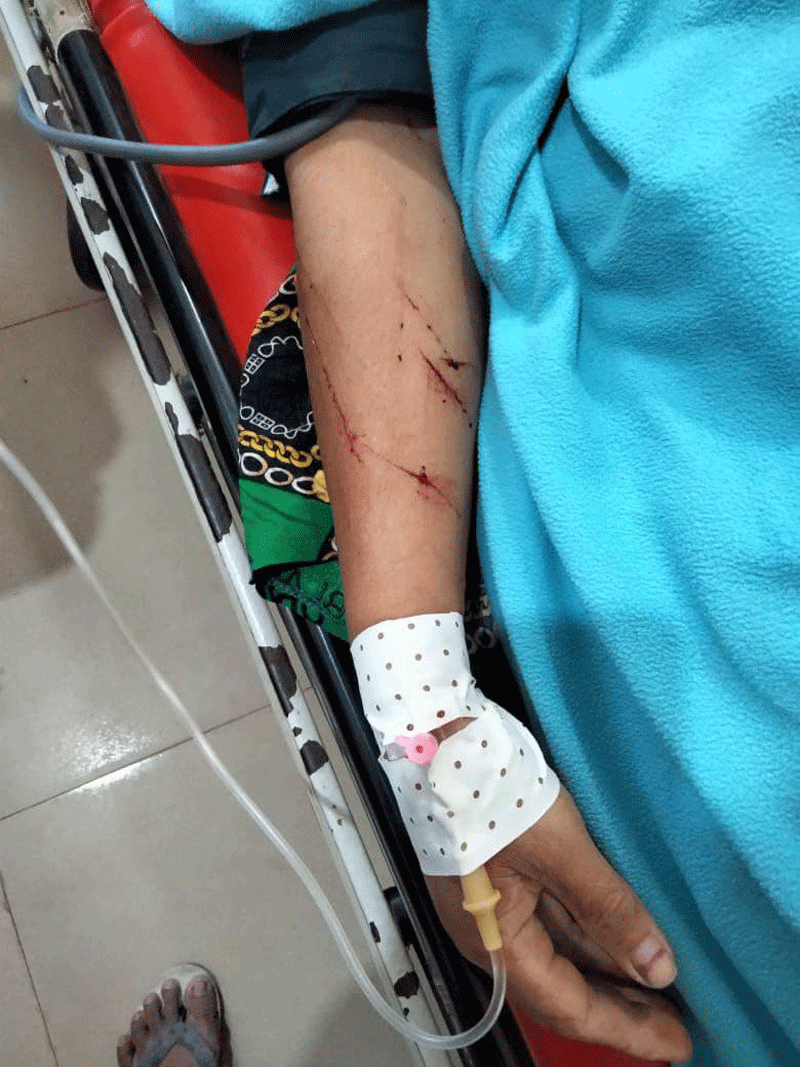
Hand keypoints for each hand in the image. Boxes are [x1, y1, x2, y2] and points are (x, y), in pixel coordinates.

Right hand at [426, 788, 692, 1061]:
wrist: (439, 734)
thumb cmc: (490, 787)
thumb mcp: (561, 849)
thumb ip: (609, 910)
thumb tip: (656, 967)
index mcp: (496, 940)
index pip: (570, 1004)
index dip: (626, 1028)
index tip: (675, 1040)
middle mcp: (487, 935)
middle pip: (560, 988)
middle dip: (619, 1008)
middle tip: (674, 1022)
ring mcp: (489, 906)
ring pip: (555, 955)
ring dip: (604, 972)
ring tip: (654, 981)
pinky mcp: (495, 878)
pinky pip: (546, 924)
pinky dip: (584, 937)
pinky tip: (613, 935)